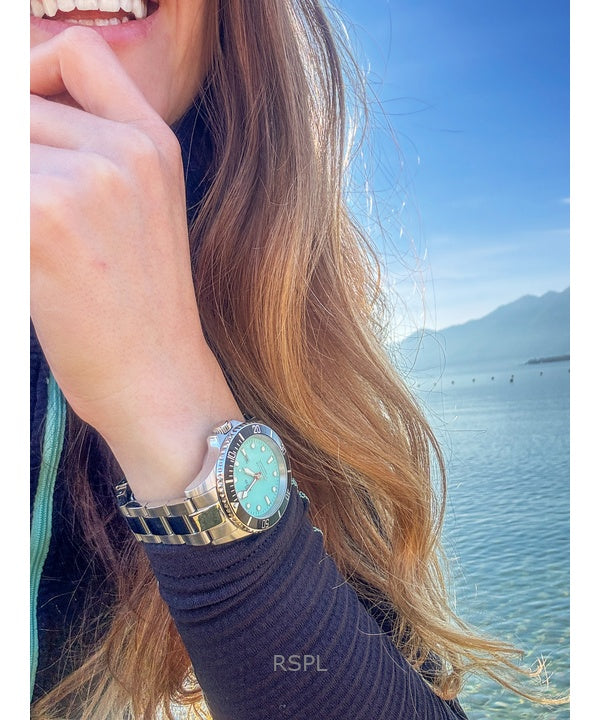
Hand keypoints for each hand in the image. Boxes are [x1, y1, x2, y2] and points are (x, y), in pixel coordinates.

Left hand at [30, 28, 241, 501]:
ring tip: (33, 243)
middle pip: (16, 100)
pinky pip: (0, 188)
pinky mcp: (43, 222)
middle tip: (31, 215)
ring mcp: (88, 183)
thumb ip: (94, 154)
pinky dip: (6, 229)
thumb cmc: (141, 313)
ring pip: (4, 145)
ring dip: (10, 191)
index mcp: (154, 144)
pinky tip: (26, 268)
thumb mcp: (143, 216)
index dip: (33, 71)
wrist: (159, 384)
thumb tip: (24, 124)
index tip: (25, 127)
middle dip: (14, 158)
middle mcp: (126, 152)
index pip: (77, 52)